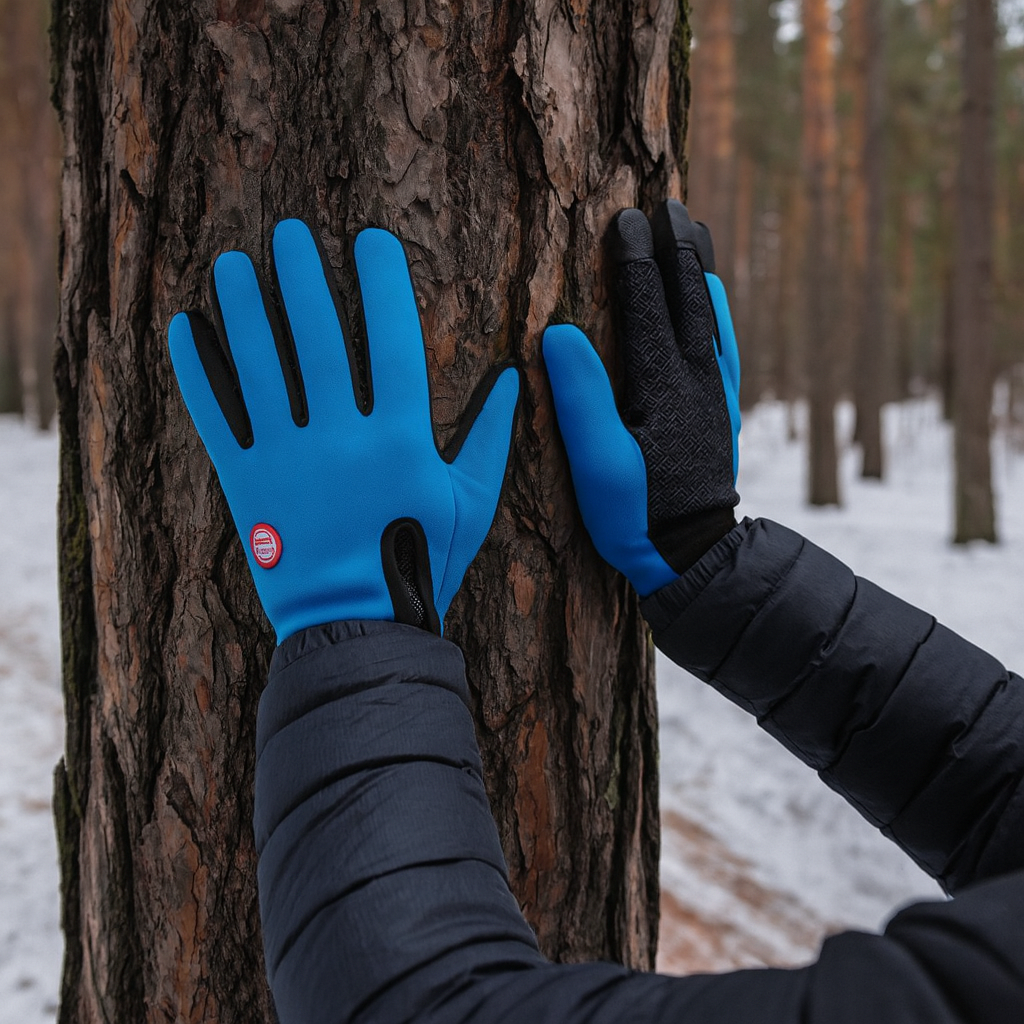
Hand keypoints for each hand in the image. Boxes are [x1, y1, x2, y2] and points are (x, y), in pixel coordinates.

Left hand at [168, 219, 518, 640]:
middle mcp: (340, 438)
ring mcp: (288, 459)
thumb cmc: (422, 565)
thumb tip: (515, 376)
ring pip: (259, 366)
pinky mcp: (246, 484)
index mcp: (400, 439)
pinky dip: (197, 370)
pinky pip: (216, 416)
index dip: (382, 281)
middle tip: (287, 231)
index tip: (371, 239)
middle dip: (301, 276)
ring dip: (242, 307)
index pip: (394, 339)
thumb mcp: (472, 505)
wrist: (356, 627)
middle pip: (317, 338)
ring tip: (231, 261)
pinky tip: (184, 327)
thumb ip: (492, 439)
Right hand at [542, 200, 739, 595]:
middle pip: (689, 297)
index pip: (648, 304)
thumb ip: (581, 396)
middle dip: (676, 248)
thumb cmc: (635, 513)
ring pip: (713, 316)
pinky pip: (724, 347)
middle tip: (671, 205)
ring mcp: (714, 395)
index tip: (627, 217)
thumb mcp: (596, 462)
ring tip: (697, 235)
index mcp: (661, 383)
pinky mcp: (720, 413)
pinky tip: (717, 306)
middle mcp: (696, 379)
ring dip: (702, 271)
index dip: (635, 258)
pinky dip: (720, 314)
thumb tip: (560, 332)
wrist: (692, 555)